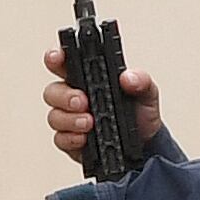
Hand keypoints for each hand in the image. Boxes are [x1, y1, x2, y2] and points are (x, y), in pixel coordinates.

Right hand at [43, 48, 159, 164]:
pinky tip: (84, 137)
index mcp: (90, 78)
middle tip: (83, 101)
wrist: (146, 141)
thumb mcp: (147, 92)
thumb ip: (141, 80)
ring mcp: (71, 119)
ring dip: (69, 119)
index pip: (65, 63)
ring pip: (54, 116)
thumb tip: (128, 77)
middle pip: (52, 91)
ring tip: (89, 122)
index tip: (56, 57)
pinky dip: (71, 138)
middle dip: (64, 96)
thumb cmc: (140, 111)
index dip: (55, 58)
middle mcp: (75, 96)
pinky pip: (60, 139)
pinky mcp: (71, 140)